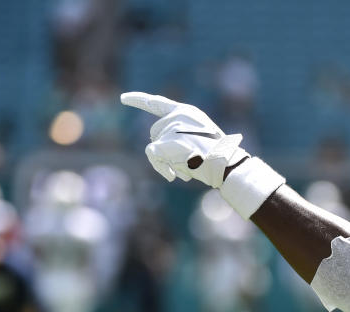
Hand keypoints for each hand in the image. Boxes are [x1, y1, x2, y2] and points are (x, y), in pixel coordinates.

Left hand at [120, 91, 247, 187]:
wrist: (226, 163)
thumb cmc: (218, 157)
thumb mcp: (200, 140)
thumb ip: (180, 137)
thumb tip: (156, 151)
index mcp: (187, 112)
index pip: (157, 104)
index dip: (139, 100)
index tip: (123, 98)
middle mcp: (177, 115)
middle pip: (154, 132)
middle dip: (165, 149)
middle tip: (187, 159)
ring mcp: (172, 126)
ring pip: (153, 145)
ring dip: (166, 160)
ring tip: (188, 164)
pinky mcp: (167, 140)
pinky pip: (152, 155)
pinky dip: (160, 167)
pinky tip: (173, 175)